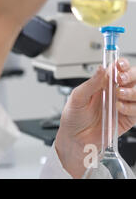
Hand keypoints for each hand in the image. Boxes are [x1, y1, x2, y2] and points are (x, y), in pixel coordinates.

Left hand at [54, 58, 135, 177]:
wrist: (75, 139)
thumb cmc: (73, 118)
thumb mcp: (77, 97)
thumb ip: (90, 83)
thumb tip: (101, 68)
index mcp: (102, 84)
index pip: (117, 69)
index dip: (121, 64)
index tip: (119, 65)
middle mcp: (114, 92)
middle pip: (133, 77)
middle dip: (130, 75)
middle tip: (120, 80)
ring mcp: (122, 104)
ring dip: (132, 91)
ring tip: (118, 96)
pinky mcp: (127, 118)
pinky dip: (132, 107)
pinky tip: (119, 108)